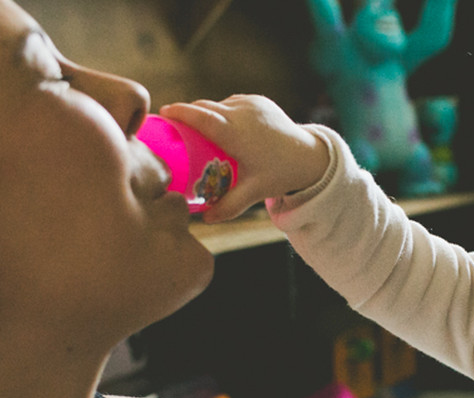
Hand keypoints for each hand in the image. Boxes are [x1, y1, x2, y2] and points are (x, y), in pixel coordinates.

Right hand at [158, 95, 330, 222]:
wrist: (310, 156)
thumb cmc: (279, 174)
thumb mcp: (253, 192)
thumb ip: (228, 206)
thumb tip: (205, 221)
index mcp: (236, 133)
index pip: (201, 117)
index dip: (180, 112)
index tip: (164, 112)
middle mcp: (242, 113)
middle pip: (205, 107)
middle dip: (188, 112)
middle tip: (174, 124)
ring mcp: (251, 104)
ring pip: (219, 104)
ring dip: (208, 112)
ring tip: (199, 127)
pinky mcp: (259, 100)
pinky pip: (234, 103)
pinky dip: (225, 110)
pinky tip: (223, 123)